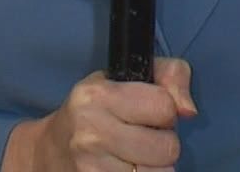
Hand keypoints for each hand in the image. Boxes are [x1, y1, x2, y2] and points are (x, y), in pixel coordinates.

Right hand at [2, 58, 196, 171]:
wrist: (50, 151)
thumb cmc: (96, 111)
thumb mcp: (125, 79)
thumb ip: (170, 77)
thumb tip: (188, 111)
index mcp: (97, 96)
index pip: (165, 106)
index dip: (165, 111)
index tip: (149, 113)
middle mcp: (90, 132)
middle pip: (167, 147)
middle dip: (163, 143)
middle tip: (143, 138)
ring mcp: (90, 168)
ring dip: (155, 167)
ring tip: (136, 156)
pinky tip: (128, 170)